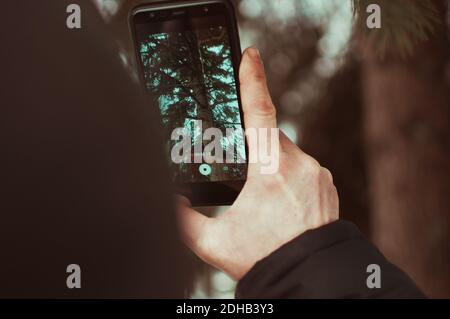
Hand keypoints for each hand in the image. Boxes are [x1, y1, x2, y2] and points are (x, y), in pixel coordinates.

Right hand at [177, 47, 338, 280]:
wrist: (308, 277)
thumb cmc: (264, 258)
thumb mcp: (212, 242)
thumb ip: (182, 219)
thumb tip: (170, 199)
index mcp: (270, 171)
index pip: (259, 113)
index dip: (252, 79)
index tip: (250, 55)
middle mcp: (299, 164)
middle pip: (268, 137)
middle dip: (252, 150)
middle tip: (243, 183)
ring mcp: (317, 173)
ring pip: (284, 151)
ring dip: (269, 164)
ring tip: (263, 201)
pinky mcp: (326, 182)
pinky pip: (301, 165)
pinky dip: (287, 175)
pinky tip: (281, 203)